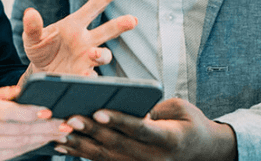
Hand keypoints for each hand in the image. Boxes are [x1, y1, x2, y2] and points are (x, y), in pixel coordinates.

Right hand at [0, 85, 68, 160]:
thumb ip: (4, 93)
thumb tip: (26, 90)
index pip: (7, 113)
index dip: (30, 114)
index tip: (48, 112)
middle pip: (18, 130)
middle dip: (45, 128)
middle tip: (65, 124)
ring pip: (19, 144)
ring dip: (43, 139)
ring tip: (61, 133)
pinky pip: (15, 153)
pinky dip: (32, 147)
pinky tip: (44, 141)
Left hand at [23, 0, 136, 75]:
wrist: (38, 73)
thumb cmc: (40, 49)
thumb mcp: (32, 37)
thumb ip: (33, 26)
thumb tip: (30, 13)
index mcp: (75, 24)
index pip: (94, 6)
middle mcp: (85, 40)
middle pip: (107, 30)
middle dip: (121, 25)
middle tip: (132, 20)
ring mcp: (86, 59)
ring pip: (103, 55)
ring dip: (102, 54)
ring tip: (94, 54)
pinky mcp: (82, 75)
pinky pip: (91, 77)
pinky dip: (89, 77)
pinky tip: (85, 77)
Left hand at [55, 98, 237, 160]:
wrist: (203, 151)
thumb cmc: (190, 123)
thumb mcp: (179, 109)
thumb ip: (153, 108)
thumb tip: (124, 106)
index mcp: (169, 140)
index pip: (140, 130)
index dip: (118, 121)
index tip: (98, 111)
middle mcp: (154, 159)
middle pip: (117, 145)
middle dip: (91, 131)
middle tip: (69, 118)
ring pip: (106, 157)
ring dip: (80, 145)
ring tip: (58, 132)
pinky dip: (81, 153)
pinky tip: (63, 145)